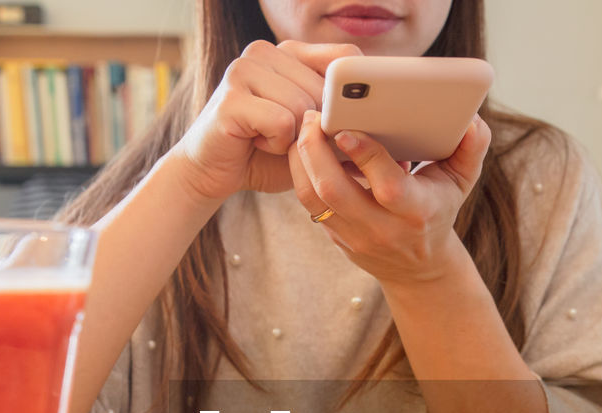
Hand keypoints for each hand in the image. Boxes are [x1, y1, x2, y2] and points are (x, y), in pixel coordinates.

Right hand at [169, 40, 361, 201]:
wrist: (213, 172)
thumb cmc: (268, 153)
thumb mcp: (314, 133)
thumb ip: (342, 119)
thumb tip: (388, 124)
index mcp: (291, 52)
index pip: (344, 58)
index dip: (354, 96)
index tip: (347, 126)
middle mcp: (266, 51)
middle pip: (326, 90)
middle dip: (319, 128)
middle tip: (293, 140)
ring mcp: (244, 68)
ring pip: (304, 107)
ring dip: (294, 140)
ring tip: (270, 140)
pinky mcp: (231, 96)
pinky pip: (282, 122)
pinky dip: (276, 144)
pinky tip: (256, 143)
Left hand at [287, 109, 491, 284]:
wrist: (417, 266)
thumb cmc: (439, 210)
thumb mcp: (462, 182)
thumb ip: (472, 148)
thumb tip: (472, 119)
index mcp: (416, 212)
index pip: (387, 188)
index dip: (365, 156)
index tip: (347, 130)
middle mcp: (381, 228)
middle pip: (334, 190)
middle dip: (316, 148)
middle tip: (314, 115)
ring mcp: (353, 236)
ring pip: (312, 197)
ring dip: (301, 158)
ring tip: (306, 125)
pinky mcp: (334, 235)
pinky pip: (308, 202)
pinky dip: (301, 170)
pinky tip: (305, 145)